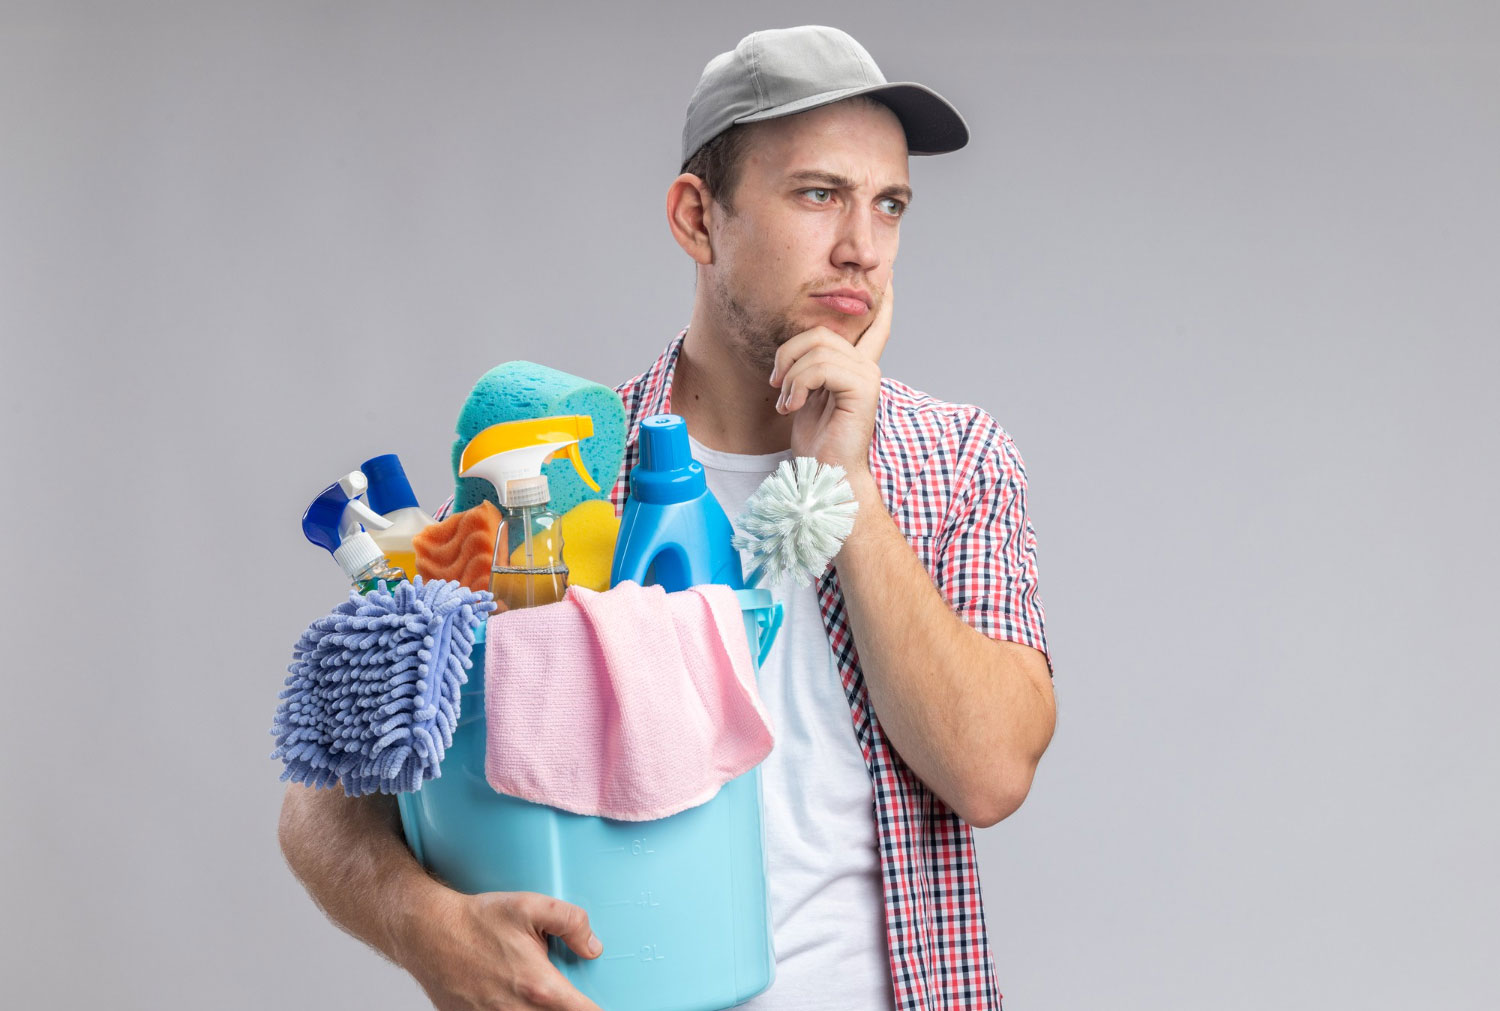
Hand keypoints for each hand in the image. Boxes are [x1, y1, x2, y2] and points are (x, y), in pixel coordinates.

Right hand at [400, 890, 604, 1009]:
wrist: (428, 933)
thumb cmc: (476, 920)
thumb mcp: (530, 906)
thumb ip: (571, 922)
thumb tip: (592, 947)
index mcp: (539, 988)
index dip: (598, 1010)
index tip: (602, 1004)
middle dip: (568, 1009)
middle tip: (568, 995)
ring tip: (540, 995)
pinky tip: (514, 997)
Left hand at [770, 279, 892, 475]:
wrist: (825, 473)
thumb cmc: (816, 441)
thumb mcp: (808, 394)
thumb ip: (810, 366)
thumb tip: (795, 347)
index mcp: (857, 366)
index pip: (875, 326)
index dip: (883, 302)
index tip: (890, 279)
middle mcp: (867, 366)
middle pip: (821, 332)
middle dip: (787, 354)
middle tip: (777, 384)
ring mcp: (868, 375)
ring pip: (817, 349)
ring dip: (790, 376)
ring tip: (787, 402)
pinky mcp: (863, 388)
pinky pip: (820, 367)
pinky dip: (798, 385)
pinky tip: (794, 406)